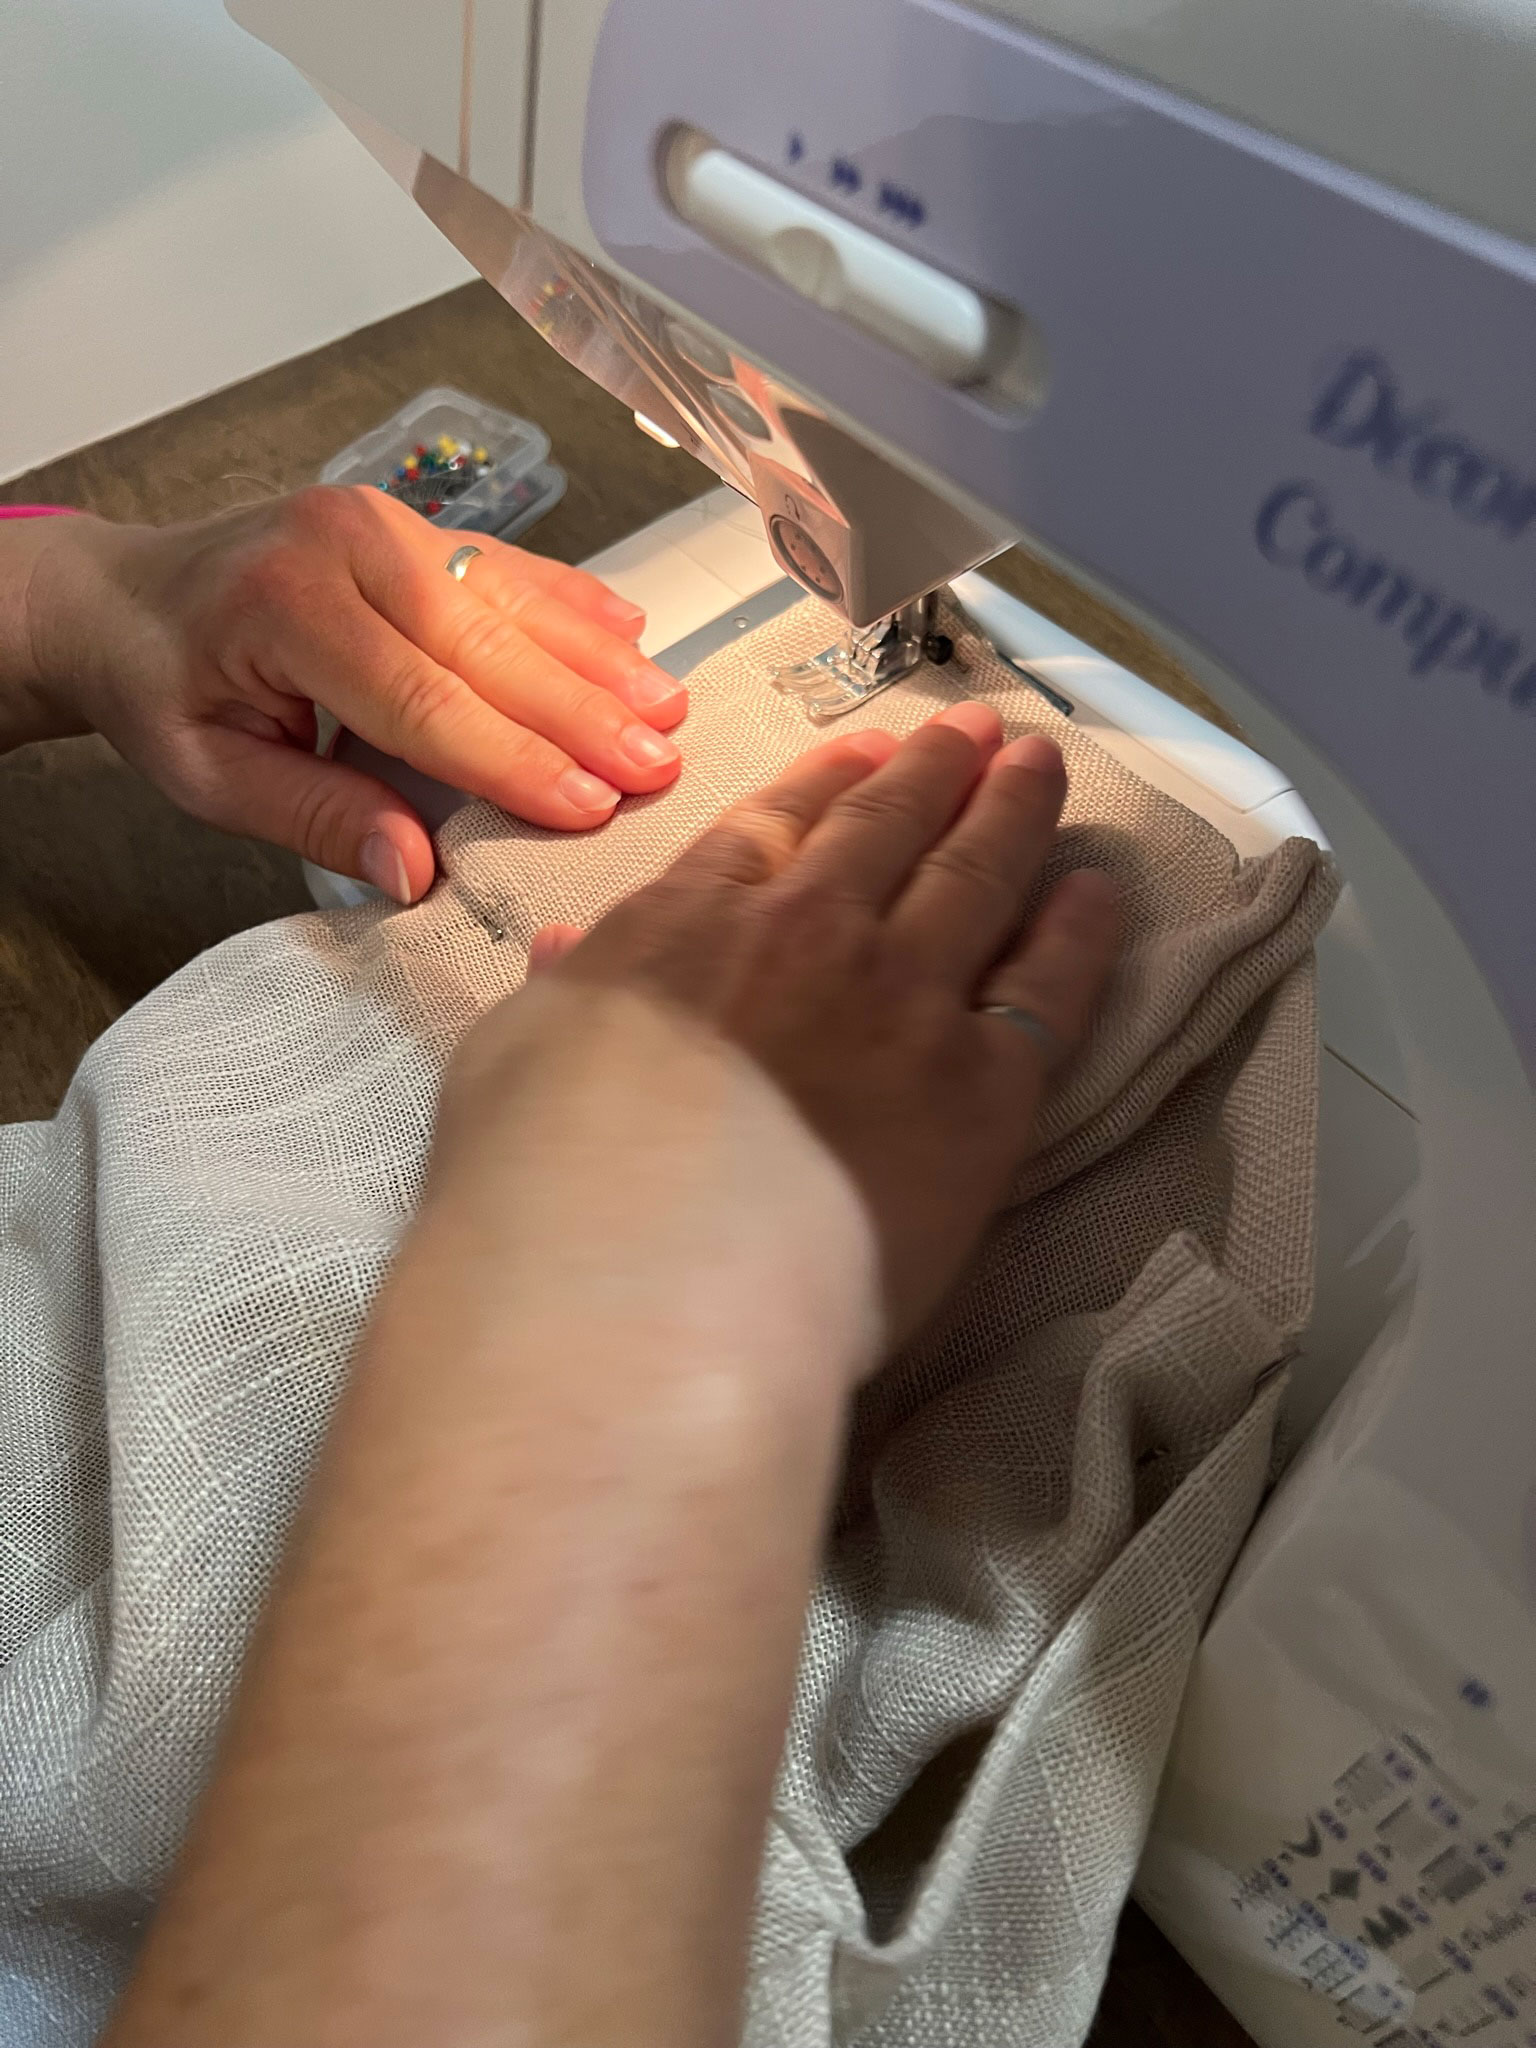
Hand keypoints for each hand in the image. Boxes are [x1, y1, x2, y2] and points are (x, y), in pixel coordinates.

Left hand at [10, 488, 687, 899]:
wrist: (122, 596)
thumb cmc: (162, 687)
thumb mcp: (211, 775)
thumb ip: (317, 816)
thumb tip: (415, 870)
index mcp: (287, 606)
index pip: (423, 700)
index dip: (512, 760)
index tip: (586, 807)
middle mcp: (345, 545)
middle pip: (487, 644)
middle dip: (582, 713)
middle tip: (656, 768)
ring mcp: (384, 521)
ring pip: (513, 600)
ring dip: (597, 659)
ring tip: (667, 710)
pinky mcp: (410, 522)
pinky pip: (507, 565)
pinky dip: (573, 603)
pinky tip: (631, 633)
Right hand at [446, 702, 1118, 1352]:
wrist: (647, 1278)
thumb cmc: (549, 1184)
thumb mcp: (513, 1061)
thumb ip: (563, 993)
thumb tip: (565, 947)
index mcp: (690, 925)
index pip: (772, 828)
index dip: (827, 781)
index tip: (865, 753)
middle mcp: (807, 935)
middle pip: (886, 827)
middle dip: (933, 769)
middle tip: (975, 728)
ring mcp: (903, 1000)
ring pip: (974, 875)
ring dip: (1013, 808)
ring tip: (1041, 764)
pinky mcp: (982, 1087)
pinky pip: (1048, 987)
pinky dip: (1078, 929)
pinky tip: (1097, 889)